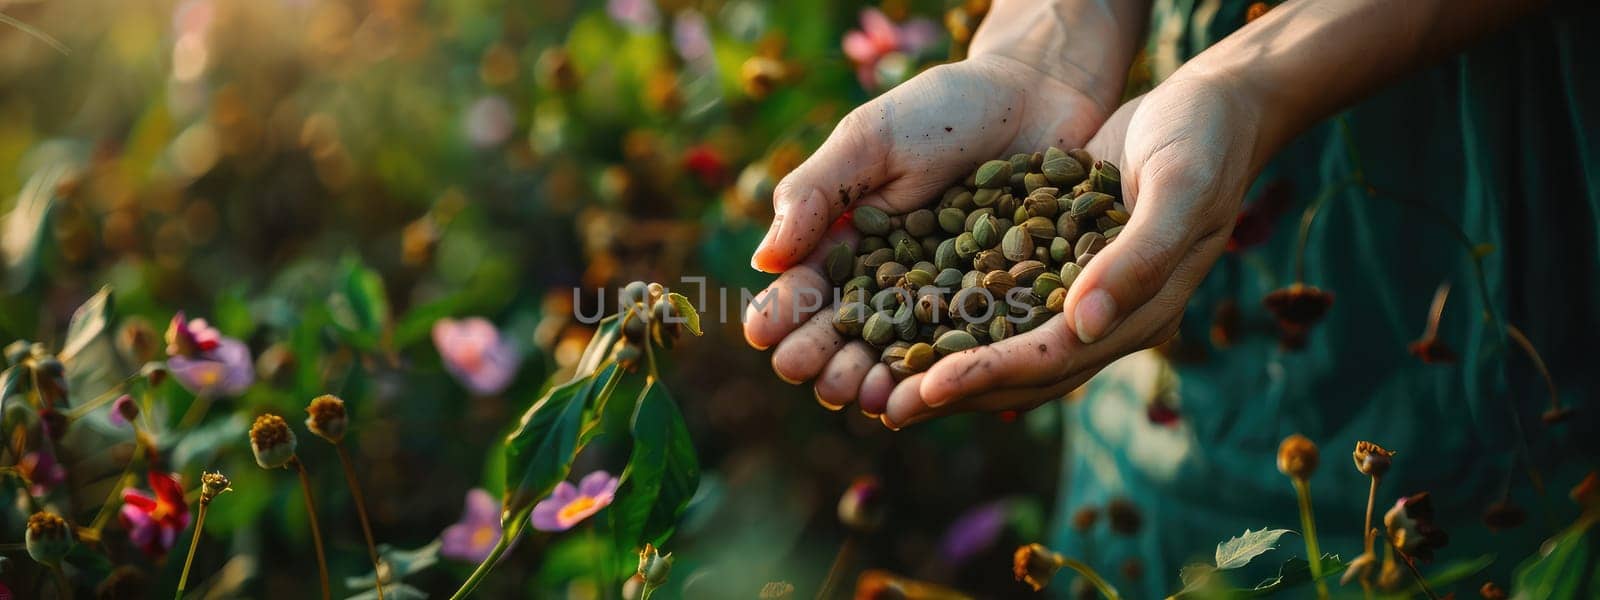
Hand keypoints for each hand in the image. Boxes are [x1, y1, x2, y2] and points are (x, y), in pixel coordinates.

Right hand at [743, 27, 1132, 414]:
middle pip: (850, 333)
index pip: (807, 289)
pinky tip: (931, 391)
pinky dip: (948, 374)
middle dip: (825, 359)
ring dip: (878, 379)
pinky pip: (971, 348)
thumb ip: (817, 192)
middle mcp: (892, 282)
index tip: (763, 335)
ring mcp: (947, 300)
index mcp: (849, 242)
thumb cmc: (946, 108)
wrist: (1041, 92)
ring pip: (904, 353)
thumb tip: (762, 260)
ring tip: (864, 395)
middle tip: (811, 375)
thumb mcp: (871, 138)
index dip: (784, 314)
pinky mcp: (1003, 309)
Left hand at [885, 71, 1264, 426]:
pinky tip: (908, 318)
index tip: (929, 386)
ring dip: (950, 367)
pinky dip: (958, 318)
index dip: (990, 374)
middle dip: (956, 390)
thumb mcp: (1180, 189)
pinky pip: (1002, 302)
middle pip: (1022, 370)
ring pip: (1006, 345)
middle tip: (886, 408)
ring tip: (885, 384)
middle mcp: (1108, 317)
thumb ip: (1137, 259)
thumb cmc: (1204, 141)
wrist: (1213, 107)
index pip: (1052, 358)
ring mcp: (1082, 294)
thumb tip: (1081, 327)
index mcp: (1141, 313)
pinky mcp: (1059, 262)